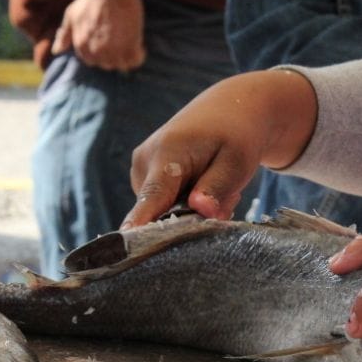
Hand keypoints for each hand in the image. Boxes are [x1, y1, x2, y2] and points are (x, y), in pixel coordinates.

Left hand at [52, 0, 145, 71]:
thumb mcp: (71, 15)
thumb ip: (64, 35)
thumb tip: (56, 52)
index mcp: (81, 47)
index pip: (92, 61)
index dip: (102, 51)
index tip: (109, 40)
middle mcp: (96, 53)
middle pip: (108, 64)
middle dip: (114, 54)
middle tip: (121, 39)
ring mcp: (113, 52)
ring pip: (122, 65)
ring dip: (127, 55)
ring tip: (130, 41)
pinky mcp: (129, 48)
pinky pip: (135, 62)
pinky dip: (138, 55)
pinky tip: (139, 44)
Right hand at [123, 69, 317, 226]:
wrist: (229, 107)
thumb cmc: (237, 135)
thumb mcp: (237, 161)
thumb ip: (216, 188)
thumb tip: (199, 211)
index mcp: (167, 154)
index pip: (150, 200)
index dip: (139, 228)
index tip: (123, 253)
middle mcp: (144, 161)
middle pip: (159, 213)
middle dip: (191, 218)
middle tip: (225, 196)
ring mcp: (140, 168)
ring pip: (162, 211)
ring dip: (191, 210)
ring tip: (214, 184)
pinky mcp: (144, 176)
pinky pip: (162, 204)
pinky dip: (184, 203)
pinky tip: (201, 184)